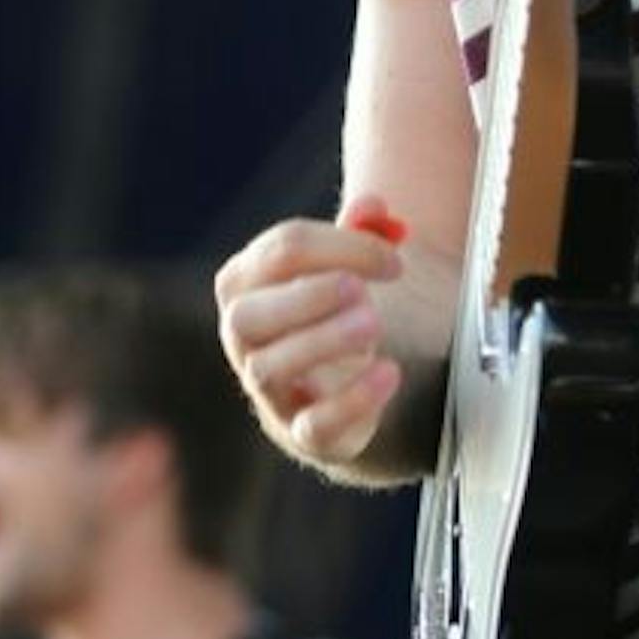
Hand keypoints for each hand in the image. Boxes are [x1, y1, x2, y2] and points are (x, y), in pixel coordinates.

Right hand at [215, 196, 446, 470]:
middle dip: (308, 297)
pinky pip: (313, 425)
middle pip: (249, 314)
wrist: (339, 382)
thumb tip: (372, 207)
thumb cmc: (333, 308)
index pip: (281, 251)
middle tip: (362, 290)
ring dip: (324, 342)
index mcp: (245, 282)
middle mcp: (242, 336)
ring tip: (375, 323)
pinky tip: (389, 374)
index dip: (342, 247)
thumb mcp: (343, 264)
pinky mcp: (301, 431)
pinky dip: (352, 400)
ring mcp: (266, 388)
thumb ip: (358, 232)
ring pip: (269, 369)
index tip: (396, 259)